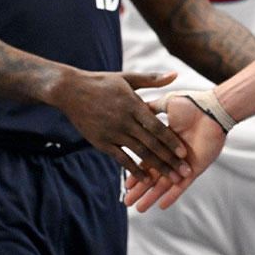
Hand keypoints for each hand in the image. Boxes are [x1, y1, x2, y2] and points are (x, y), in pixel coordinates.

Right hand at [49, 69, 188, 181]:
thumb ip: (153, 79)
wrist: (70, 91)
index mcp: (133, 105)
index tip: (184, 153)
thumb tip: (176, 74)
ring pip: (139, 153)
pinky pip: (121, 159)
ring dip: (157, 167)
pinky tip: (147, 179)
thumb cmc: (102, 82)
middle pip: (152, 143)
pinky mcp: (101, 142)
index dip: (171, 141)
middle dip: (169, 159)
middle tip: (184, 171)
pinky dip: (135, 170)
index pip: (157, 126)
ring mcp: (112, 133)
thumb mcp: (128, 77)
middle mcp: (124, 121)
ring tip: (171, 178)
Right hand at [124, 92, 226, 210]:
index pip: (147, 161)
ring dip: (152, 196)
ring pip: (165, 183)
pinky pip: (183, 185)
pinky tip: (161, 206)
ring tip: (138, 209)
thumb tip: (139, 106)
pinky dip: (172, 195)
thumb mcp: (168, 104)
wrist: (213, 110)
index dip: (136, 172)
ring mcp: (184, 163)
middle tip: (127, 202)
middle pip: (153, 176)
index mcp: (166, 142)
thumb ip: (153, 109)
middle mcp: (174, 155)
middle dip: (140, 189)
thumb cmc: (192, 104)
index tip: (125, 184)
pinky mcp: (195, 168)